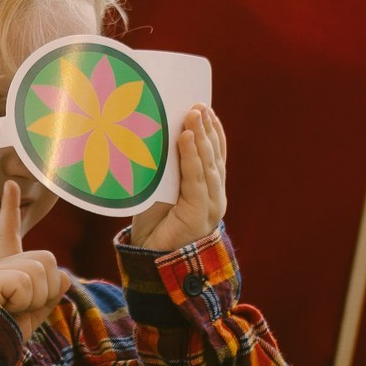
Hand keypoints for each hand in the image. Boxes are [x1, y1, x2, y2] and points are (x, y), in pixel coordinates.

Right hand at [0, 181, 72, 344]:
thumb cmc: (2, 334)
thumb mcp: (34, 315)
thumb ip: (50, 295)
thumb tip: (64, 276)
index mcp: (7, 270)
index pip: (12, 235)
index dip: (10, 209)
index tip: (11, 184)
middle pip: (47, 260)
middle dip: (47, 289)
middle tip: (24, 307)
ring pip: (42, 270)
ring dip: (37, 298)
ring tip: (13, 309)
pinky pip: (28, 282)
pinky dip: (25, 302)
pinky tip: (6, 308)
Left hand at [131, 106, 226, 253]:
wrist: (150, 260)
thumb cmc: (153, 225)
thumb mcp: (159, 191)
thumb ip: (165, 170)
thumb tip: (153, 137)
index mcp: (208, 190)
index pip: (215, 155)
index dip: (213, 131)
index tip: (206, 108)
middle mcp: (215, 196)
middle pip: (213, 156)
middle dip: (207, 128)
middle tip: (198, 104)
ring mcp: (210, 206)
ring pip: (207, 164)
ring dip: (201, 136)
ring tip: (194, 113)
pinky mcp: (199, 214)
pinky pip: (196, 179)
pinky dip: (191, 157)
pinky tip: (187, 138)